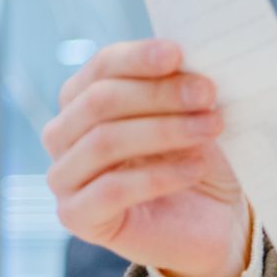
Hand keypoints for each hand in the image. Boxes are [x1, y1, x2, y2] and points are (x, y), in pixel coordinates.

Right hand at [42, 40, 250, 276]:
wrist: (213, 223)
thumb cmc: (197, 161)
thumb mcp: (191, 116)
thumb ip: (178, 86)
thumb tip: (183, 57)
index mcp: (83, 100)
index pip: (101, 68)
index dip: (138, 58)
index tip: (179, 53)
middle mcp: (63, 136)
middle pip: (100, 102)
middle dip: (158, 94)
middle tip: (207, 94)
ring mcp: (64, 179)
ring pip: (104, 141)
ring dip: (164, 130)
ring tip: (211, 127)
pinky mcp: (78, 218)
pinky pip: (112, 189)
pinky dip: (159, 175)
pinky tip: (195, 167)